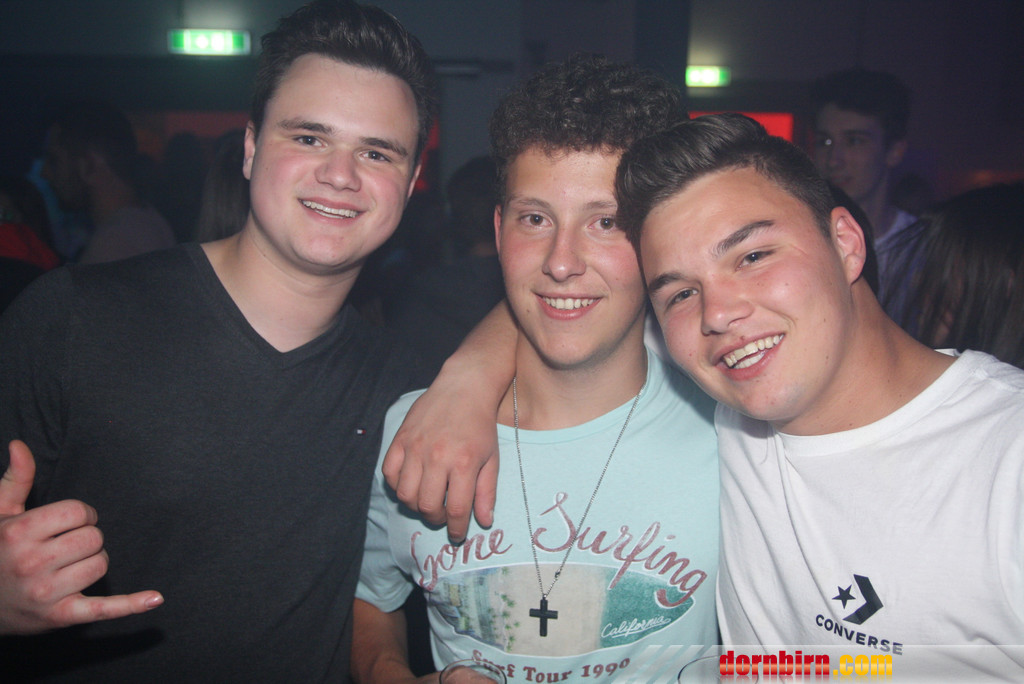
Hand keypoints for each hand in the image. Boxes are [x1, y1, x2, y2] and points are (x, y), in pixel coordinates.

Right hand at [0, 440, 162, 633]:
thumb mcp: (0, 513)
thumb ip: (17, 479)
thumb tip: (19, 445)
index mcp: (18, 533)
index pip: (79, 512)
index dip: (81, 515)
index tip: (68, 523)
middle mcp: (30, 563)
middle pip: (93, 538)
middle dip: (86, 538)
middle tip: (65, 547)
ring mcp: (45, 593)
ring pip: (100, 564)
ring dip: (92, 562)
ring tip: (67, 567)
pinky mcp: (59, 617)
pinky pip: (103, 608)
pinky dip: (131, 604)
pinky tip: (156, 598)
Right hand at [383, 383, 499, 543]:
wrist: (463, 387)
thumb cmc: (480, 424)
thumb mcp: (492, 458)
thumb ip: (487, 492)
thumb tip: (485, 521)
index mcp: (463, 463)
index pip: (457, 510)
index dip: (457, 529)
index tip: (458, 535)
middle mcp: (437, 457)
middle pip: (427, 506)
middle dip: (436, 519)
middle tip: (443, 515)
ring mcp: (415, 447)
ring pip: (405, 494)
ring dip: (416, 505)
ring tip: (428, 501)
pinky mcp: (400, 438)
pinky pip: (389, 473)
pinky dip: (397, 485)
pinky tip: (411, 483)